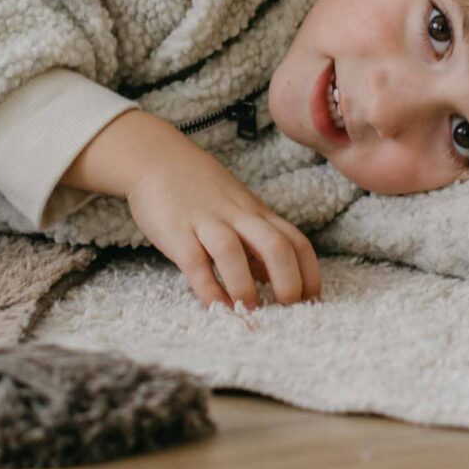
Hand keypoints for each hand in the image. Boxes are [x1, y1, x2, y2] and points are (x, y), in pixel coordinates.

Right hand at [69, 111, 321, 310]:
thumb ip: (255, 242)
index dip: (310, 273)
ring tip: (250, 311)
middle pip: (276, 245)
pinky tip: (217, 308)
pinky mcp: (177, 232)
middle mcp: (238, 217)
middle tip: (289, 309)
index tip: (312, 301)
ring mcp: (207, 222)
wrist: (156, 158)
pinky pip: (195, 263)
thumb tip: (271, 280)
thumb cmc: (200, 189)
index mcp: (257, 213)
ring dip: (245, 286)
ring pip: (234, 252)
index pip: (296, 242)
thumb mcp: (237, 209)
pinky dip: (208, 289)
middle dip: (288, 281)